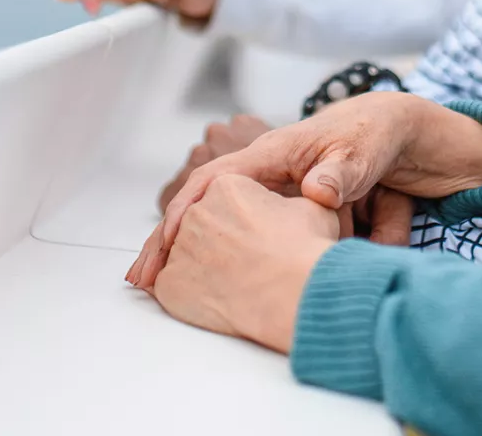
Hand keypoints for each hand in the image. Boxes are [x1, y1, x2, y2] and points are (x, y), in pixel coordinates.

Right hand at [128, 92, 481, 287]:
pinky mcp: (292, 209)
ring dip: (193, 252)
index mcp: (275, 152)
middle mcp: (267, 173)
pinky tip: (206, 280)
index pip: (215, 180)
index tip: (162, 246)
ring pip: (228, 225)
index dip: (187, 212)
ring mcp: (276, 192)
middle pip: (204, 207)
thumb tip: (315, 194)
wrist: (405, 131)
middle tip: (141, 280)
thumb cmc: (380, 132)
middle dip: (169, 241)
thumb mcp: (365, 150)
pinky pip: (252, 233)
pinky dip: (226, 254)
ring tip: (159, 286)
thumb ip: (342, 172)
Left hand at [140, 174, 338, 352]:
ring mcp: (181, 247)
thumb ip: (306, 196)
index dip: (234, 215)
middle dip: (207, 240)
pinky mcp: (171, 282)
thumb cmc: (307, 250)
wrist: (294, 293)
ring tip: (211, 282)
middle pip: (198, 224)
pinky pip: (167, 285)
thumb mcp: (314, 210)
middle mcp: (197, 211)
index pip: (222, 197)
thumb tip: (313, 190)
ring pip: (180, 254)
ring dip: (189, 265)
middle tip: (220, 259)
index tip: (240, 229)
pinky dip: (176, 291)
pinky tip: (193, 298)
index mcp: (228, 184)